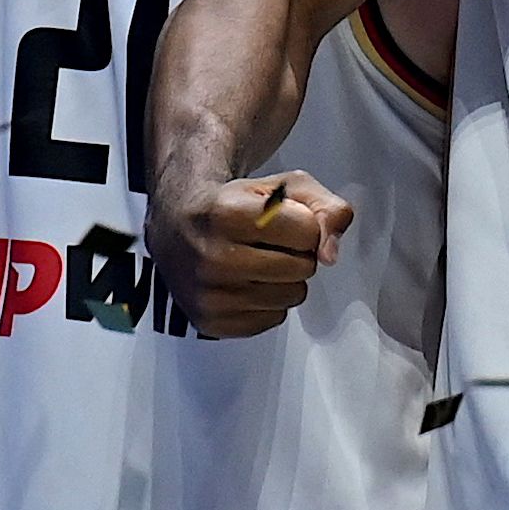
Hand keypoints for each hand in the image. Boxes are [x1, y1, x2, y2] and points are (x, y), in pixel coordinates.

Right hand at [146, 167, 352, 338]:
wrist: (177, 228)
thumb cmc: (236, 204)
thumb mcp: (285, 187)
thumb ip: (326, 208)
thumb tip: (330, 255)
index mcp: (228, 214)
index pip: (308, 232)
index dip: (304, 225)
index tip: (281, 219)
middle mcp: (213, 257)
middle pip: (302, 267)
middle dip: (297, 253)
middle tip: (269, 243)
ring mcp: (209, 294)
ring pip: (292, 296)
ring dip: (286, 279)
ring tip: (258, 261)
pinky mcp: (210, 322)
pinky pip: (273, 319)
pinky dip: (270, 302)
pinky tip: (247, 283)